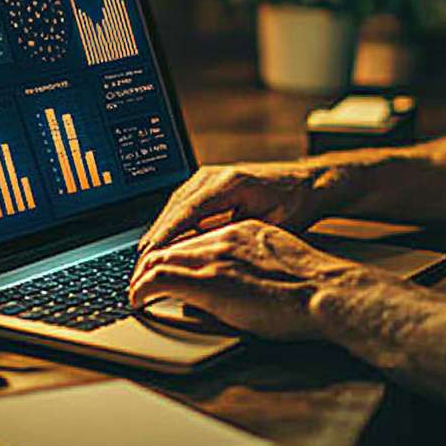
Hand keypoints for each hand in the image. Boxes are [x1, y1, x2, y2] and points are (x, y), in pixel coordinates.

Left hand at [129, 219, 361, 339]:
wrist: (326, 291)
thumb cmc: (312, 284)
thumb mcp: (276, 259)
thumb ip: (249, 263)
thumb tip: (232, 280)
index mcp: (243, 228)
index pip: (195, 232)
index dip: (173, 247)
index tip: (160, 262)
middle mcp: (226, 234)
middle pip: (173, 239)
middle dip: (151, 258)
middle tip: (136, 277)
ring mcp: (217, 254)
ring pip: (163, 254)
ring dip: (144, 271)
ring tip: (133, 288)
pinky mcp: (210, 278)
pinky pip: (163, 276)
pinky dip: (144, 286)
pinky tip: (136, 298)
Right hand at [137, 160, 348, 255]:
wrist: (307, 182)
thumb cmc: (294, 204)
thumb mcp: (268, 225)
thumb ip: (236, 237)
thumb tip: (206, 257)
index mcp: (229, 182)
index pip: (187, 211)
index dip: (166, 237)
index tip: (150, 259)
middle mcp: (213, 175)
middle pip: (173, 209)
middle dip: (155, 240)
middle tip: (139, 270)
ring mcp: (207, 177)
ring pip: (173, 208)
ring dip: (159, 235)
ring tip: (144, 264)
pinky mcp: (206, 185)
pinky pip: (181, 207)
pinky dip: (170, 227)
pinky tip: (162, 248)